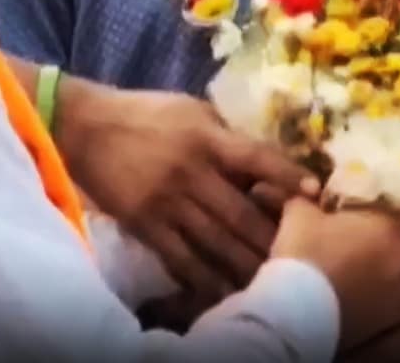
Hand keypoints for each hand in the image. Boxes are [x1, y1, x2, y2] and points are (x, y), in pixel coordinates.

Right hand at [53, 80, 317, 302]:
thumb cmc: (145, 113)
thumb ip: (226, 136)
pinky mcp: (145, 224)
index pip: (256, 157)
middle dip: (272, 235)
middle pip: (240, 211)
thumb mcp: (192, 110)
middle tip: (300, 254)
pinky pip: (180, 258)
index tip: (315, 192)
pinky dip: (204, 277)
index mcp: (206, 138)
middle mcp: (191, 172)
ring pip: (215, 241)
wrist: (85, 127)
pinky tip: (224, 289)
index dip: (287, 174)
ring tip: (271, 279)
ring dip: (244, 263)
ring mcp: (167, 202)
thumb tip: (262, 160)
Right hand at [274, 200, 399, 347]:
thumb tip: (310, 190)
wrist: (297, 308)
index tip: (387, 213)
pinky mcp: (390, 318)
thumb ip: (309, 198)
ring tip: (387, 273)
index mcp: (385, 223)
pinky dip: (394, 299)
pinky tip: (376, 297)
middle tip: (395, 242)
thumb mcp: (299, 214)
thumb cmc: (303, 252)